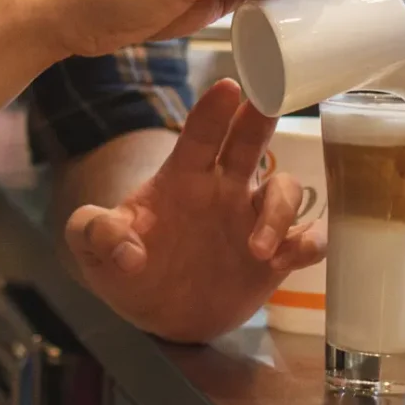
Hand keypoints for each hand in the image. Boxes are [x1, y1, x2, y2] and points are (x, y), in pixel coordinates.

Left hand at [63, 79, 324, 343]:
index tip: (228, 87)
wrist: (162, 318)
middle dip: (261, 120)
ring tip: (258, 249)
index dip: (214, 112)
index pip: (200, 136)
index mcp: (183, 178)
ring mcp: (254, 219)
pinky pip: (308, 238)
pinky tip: (292, 256)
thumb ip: (95, 236)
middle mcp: (225, 188)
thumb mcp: (93, 255)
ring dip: (279, 211)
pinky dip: (310, 241)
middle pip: (250, 142)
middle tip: (269, 105)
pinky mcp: (278, 254)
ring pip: (285, 190)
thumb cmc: (128, 272)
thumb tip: (126, 250)